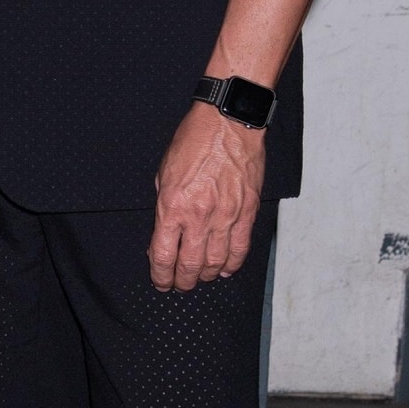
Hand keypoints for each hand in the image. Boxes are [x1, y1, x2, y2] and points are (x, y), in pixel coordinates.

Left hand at [148, 103, 263, 290]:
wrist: (228, 123)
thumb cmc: (194, 140)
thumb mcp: (164, 171)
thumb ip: (165, 204)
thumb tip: (165, 232)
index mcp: (173, 205)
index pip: (163, 255)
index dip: (160, 275)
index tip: (160, 281)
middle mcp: (199, 216)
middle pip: (190, 265)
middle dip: (182, 281)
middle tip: (179, 285)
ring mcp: (226, 217)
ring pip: (216, 263)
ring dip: (205, 276)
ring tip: (200, 279)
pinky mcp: (247, 213)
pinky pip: (240, 249)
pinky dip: (231, 264)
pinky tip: (224, 269)